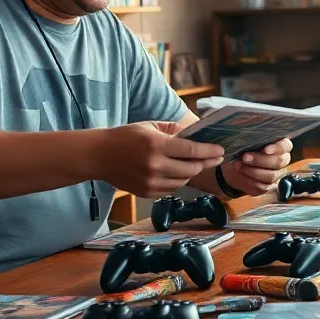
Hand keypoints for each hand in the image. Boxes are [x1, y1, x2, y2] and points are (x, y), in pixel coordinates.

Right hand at [101, 121, 223, 196]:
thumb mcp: (149, 125)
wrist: (98, 156)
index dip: (209, 151)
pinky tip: (178, 172)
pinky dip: (178, 180)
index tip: (221, 150)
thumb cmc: (125, 137)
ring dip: (192, 171)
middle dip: (206, 163)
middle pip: (191, 168)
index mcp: (156, 145)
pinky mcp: (146, 193)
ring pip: (183, 180)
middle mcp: (154, 166)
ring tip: (196, 163)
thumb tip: (195, 134)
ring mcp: (150, 182)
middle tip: (215, 157)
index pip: (191, 151)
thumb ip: (173, 130)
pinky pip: (171, 188)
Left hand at [222, 138, 293, 196]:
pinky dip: (248, 180)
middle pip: (278, 162)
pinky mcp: (267, 187)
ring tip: (237, 164)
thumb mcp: (248, 140)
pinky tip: (239, 172)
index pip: (286, 146)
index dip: (277, 148)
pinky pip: (261, 186)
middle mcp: (282, 161)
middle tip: (245, 157)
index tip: (265, 149)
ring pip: (270, 176)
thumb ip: (253, 137)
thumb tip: (249, 130)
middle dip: (260, 160)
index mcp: (281, 147)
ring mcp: (276, 175)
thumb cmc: (245, 148)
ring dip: (252, 171)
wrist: (235, 164)